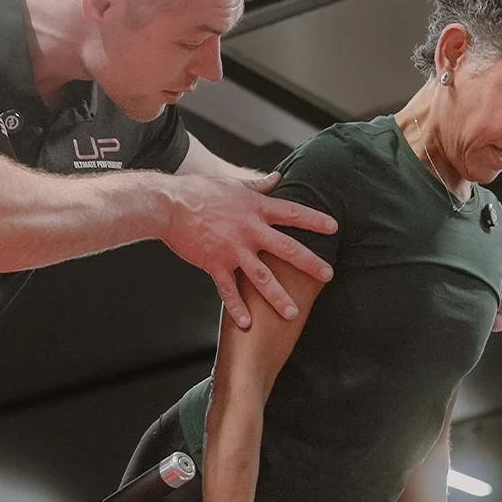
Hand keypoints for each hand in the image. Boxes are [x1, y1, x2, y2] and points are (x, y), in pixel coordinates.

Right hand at [163, 173, 335, 328]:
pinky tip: (247, 324)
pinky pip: (229, 291)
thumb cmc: (198, 192)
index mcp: (255, 208)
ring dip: (278, 296)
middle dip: (310, 262)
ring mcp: (232, 249)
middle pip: (286, 248)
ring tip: (292, 312)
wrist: (168, 205)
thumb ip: (257, 184)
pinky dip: (237, 308)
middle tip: (328, 275)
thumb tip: (277, 177)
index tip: (334, 227)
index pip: (292, 213)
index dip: (314, 220)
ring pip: (261, 277)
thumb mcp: (232, 184)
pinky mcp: (215, 264)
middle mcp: (249, 230)